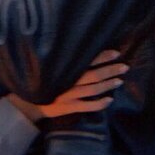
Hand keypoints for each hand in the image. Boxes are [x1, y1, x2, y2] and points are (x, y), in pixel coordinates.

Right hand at [8, 50, 127, 120]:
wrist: (29, 102)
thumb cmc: (43, 81)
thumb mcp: (52, 67)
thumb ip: (65, 60)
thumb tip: (83, 47)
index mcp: (65, 69)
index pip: (87, 59)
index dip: (102, 56)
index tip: (116, 52)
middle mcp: (68, 81)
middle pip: (94, 75)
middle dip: (111, 70)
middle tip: (124, 67)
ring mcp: (69, 95)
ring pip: (93, 89)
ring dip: (108, 85)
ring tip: (120, 80)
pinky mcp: (69, 107)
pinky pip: (87, 106)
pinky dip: (99, 104)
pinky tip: (110, 100)